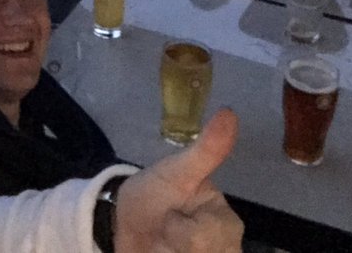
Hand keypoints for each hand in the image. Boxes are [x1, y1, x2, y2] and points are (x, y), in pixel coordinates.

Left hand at [115, 108, 242, 252]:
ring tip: (160, 246)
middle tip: (163, 231)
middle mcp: (226, 248)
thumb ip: (206, 149)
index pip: (206, 237)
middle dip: (172, 245)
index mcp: (226, 223)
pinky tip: (157, 252)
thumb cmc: (154, 194)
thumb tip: (230, 112)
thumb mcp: (176, 171)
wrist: (122, 223)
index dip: (180, 230)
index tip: (168, 216)